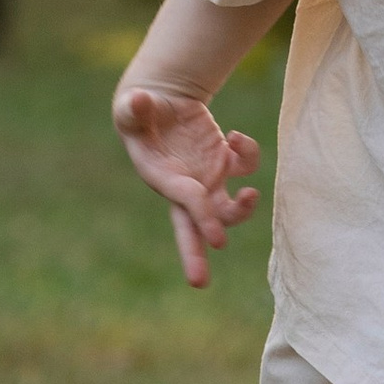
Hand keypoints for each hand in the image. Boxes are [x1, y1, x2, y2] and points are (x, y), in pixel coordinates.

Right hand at [114, 81, 262, 288]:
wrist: (160, 101)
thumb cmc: (140, 109)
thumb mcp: (132, 105)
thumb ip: (134, 107)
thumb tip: (138, 101)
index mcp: (161, 176)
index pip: (185, 201)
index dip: (202, 218)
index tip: (219, 241)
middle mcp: (185, 186)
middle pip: (196, 227)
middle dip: (196, 255)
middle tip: (199, 282)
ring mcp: (206, 178)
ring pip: (227, 208)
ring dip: (243, 209)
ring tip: (252, 193)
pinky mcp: (222, 162)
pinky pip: (243, 168)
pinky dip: (249, 157)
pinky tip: (238, 137)